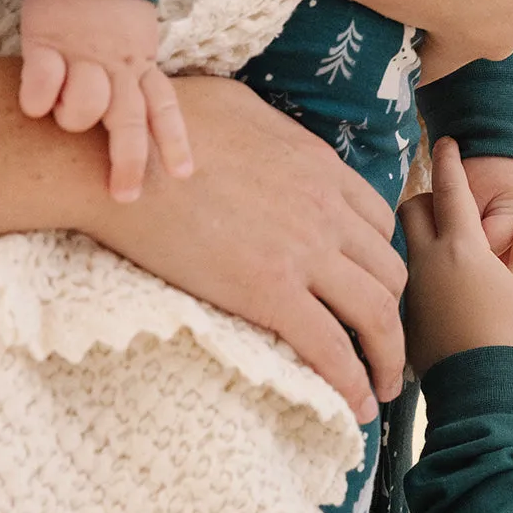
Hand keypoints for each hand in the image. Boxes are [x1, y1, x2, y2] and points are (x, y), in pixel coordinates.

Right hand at [20, 0, 192, 201]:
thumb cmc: (110, 8)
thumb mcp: (135, 41)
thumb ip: (136, 77)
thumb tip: (134, 121)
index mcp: (142, 66)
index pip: (164, 109)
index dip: (174, 142)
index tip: (183, 175)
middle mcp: (118, 67)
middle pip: (129, 121)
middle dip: (128, 162)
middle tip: (125, 194)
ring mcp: (83, 56)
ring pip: (88, 105)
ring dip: (75, 118)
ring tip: (59, 113)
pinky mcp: (47, 43)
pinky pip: (45, 79)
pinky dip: (39, 96)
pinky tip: (33, 106)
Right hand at [77, 75, 406, 420]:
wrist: (116, 161)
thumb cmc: (161, 127)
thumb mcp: (242, 107)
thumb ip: (277, 133)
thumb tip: (278, 143)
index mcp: (321, 168)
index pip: (380, 223)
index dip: (381, 261)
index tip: (372, 288)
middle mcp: (326, 211)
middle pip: (391, 272)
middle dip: (396, 312)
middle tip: (385, 343)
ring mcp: (303, 253)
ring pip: (377, 313)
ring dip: (389, 355)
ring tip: (385, 386)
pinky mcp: (269, 293)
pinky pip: (330, 347)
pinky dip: (353, 382)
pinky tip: (358, 406)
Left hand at [399, 137, 512, 377]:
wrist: (480, 392)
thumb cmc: (510, 335)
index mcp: (460, 246)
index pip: (448, 187)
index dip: (447, 159)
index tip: (445, 141)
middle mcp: (425, 260)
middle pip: (410, 208)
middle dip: (426, 196)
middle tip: (448, 201)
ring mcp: (409, 287)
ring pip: (403, 242)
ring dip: (420, 231)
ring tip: (445, 241)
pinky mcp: (404, 312)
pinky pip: (403, 274)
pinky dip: (418, 264)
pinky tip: (439, 282)